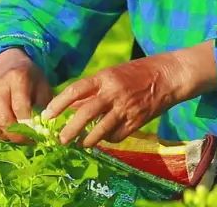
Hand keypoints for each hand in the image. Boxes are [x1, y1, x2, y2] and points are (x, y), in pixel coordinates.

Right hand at [0, 48, 52, 143]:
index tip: (38, 133)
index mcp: (17, 78)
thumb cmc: (31, 80)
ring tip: (22, 136)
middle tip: (30, 140)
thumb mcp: (43, 86)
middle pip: (3, 119)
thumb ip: (44, 106)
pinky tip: (11, 133)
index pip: (20, 107)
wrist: (10, 68)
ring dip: (8, 137)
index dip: (29, 124)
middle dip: (18, 135)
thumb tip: (42, 129)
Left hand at [42, 41, 216, 148]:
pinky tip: (107, 137)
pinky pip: (117, 135)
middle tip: (61, 139)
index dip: (59, 104)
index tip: (47, 115)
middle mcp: (113, 92)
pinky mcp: (137, 121)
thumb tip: (73, 106)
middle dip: (70, 129)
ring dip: (88, 140)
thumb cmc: (139, 72)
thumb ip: (94, 90)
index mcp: (105, 77)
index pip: (75, 90)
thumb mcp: (113, 74)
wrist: (169, 76)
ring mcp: (126, 108)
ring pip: (101, 129)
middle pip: (85, 114)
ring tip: (81, 144)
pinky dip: (109, 139)